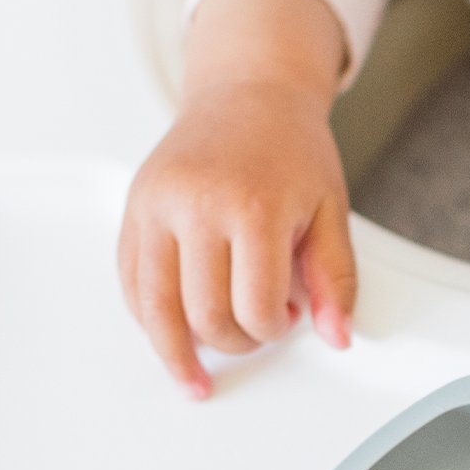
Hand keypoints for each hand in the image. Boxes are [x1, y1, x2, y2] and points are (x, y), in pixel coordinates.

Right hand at [117, 0, 353, 398]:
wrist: (248, 94)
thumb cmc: (292, 151)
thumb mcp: (332, 212)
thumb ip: (337, 279)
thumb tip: (338, 337)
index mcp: (253, 207)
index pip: (254, 308)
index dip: (274, 329)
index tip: (287, 316)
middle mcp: (196, 204)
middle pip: (204, 315)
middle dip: (236, 340)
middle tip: (257, 327)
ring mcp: (157, 205)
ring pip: (154, 308)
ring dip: (177, 351)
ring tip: (195, 376)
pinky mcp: (135, 207)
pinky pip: (131, 280)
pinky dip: (149, 317)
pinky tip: (171, 335)